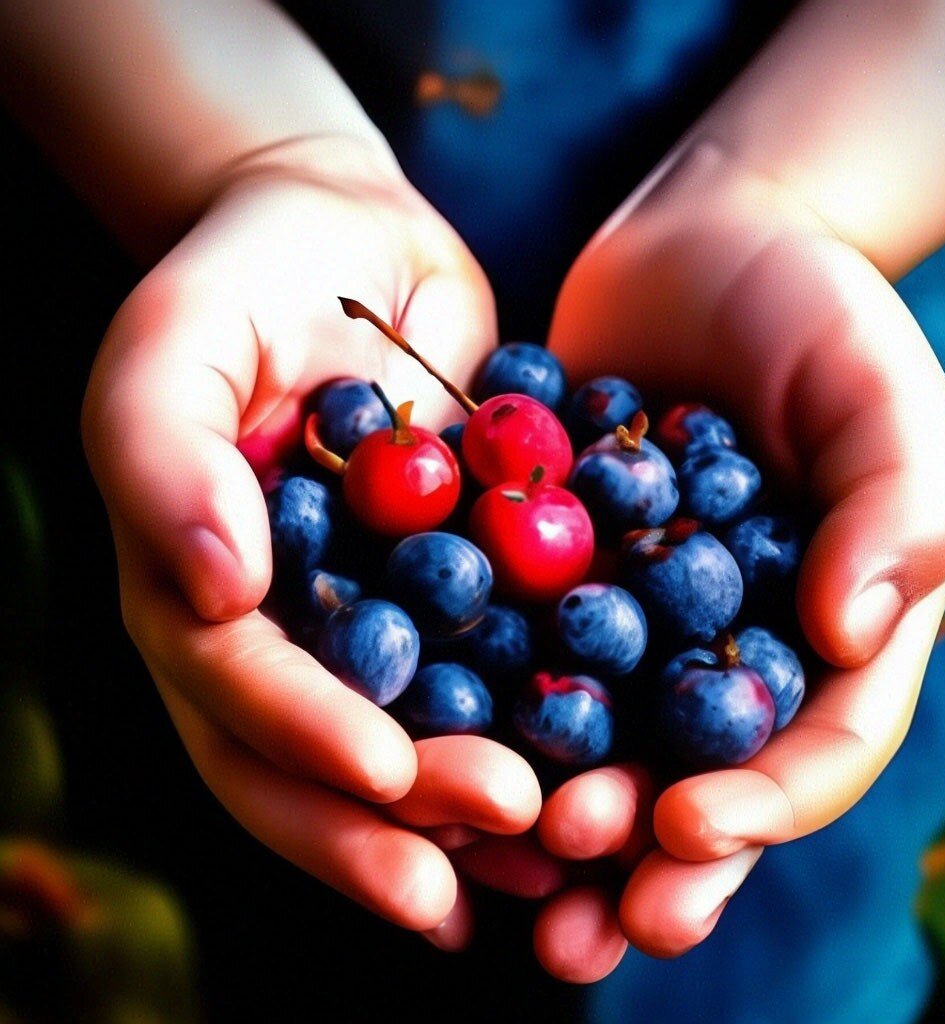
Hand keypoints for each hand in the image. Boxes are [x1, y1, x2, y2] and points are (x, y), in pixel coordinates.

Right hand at [81, 143, 541, 935]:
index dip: (304, 742)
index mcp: (200, 599)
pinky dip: (544, 731)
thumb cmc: (241, 282)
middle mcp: (287, 636)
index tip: (387, 772)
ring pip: (416, 744)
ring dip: (480, 809)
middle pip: (326, 758)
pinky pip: (499, 676)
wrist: (345, 242)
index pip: (237, 696)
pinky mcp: (461, 590)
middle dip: (403, 812)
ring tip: (558, 853)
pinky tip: (601, 774)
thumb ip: (164, 461)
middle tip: (501, 827)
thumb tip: (212, 592)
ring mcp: (376, 623)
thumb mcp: (171, 346)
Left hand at [529, 142, 944, 972]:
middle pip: (697, 777)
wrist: (704, 245)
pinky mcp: (549, 573)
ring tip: (513, 887)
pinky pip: (514, 655)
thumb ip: (897, 509)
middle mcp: (724, 644)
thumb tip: (858, 630)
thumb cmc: (816, 311)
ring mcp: (632, 618)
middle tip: (587, 923)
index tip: (695, 833)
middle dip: (645, 857)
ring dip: (555, 821)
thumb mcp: (880, 394)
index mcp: (826, 632)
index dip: (762, 806)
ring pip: (599, 741)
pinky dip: (481, 713)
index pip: (813, 746)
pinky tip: (433, 761)